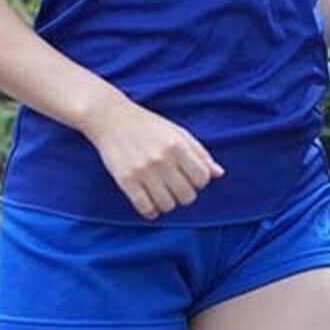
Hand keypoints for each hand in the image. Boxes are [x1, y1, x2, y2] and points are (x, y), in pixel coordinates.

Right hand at [83, 96, 223, 219]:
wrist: (110, 118)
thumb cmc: (147, 125)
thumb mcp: (177, 132)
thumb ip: (199, 153)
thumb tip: (219, 174)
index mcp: (177, 145)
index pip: (202, 179)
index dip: (198, 181)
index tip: (189, 177)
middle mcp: (162, 159)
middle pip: (187, 196)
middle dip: (184, 194)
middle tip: (175, 187)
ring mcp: (143, 171)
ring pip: (168, 205)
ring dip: (168, 203)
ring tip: (162, 194)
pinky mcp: (126, 180)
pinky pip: (145, 208)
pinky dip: (151, 211)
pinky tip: (150, 204)